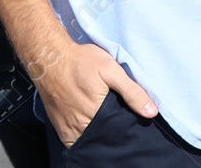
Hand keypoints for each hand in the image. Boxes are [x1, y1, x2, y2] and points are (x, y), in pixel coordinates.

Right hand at [34, 40, 157, 147]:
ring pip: (91, 141)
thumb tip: (151, 111)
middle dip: (114, 132)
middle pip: (106, 138)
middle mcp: (83, 125)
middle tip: (116, 118)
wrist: (49, 58)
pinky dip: (85, 138)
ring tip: (104, 122)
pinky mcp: (61, 128)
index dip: (127, 127)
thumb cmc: (80, 61)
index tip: (131, 120)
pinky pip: (75, 142)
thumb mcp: (110, 69)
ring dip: (99, 136)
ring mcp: (70, 128)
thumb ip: (131, 91)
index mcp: (98, 113)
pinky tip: (90, 127)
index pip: (120, 131)